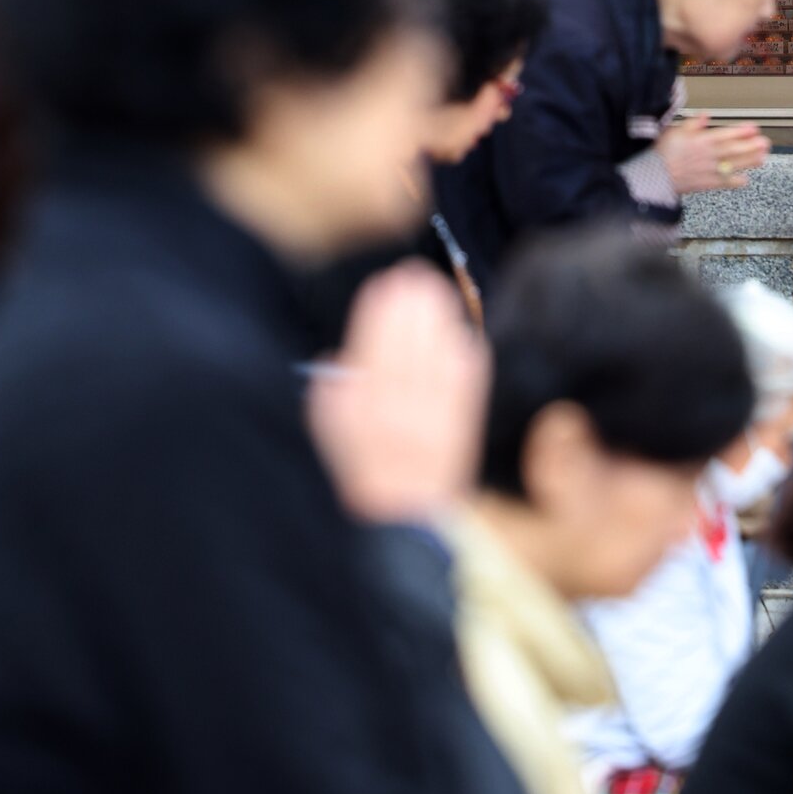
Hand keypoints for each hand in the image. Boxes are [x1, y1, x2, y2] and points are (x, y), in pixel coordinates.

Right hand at [306, 262, 488, 521]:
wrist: (399, 518)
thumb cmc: (356, 469)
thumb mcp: (327, 433)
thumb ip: (331, 395)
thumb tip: (341, 357)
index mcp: (360, 419)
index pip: (372, 356)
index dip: (381, 317)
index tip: (385, 285)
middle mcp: (396, 422)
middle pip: (409, 354)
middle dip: (413, 311)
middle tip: (416, 276)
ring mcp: (431, 428)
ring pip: (438, 366)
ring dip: (441, 325)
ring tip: (439, 292)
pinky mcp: (459, 435)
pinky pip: (464, 393)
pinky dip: (465, 360)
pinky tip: (464, 335)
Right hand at [657, 114, 769, 195]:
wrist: (654, 176)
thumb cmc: (662, 152)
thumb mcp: (674, 131)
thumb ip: (692, 124)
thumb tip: (705, 116)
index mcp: (701, 140)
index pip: (725, 134)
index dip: (741, 131)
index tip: (754, 128)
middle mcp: (708, 155)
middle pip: (734, 149)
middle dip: (751, 146)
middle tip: (765, 143)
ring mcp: (709, 170)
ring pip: (733, 165)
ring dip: (749, 161)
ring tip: (762, 157)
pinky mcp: (706, 183)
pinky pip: (723, 183)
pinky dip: (735, 182)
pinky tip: (745, 180)